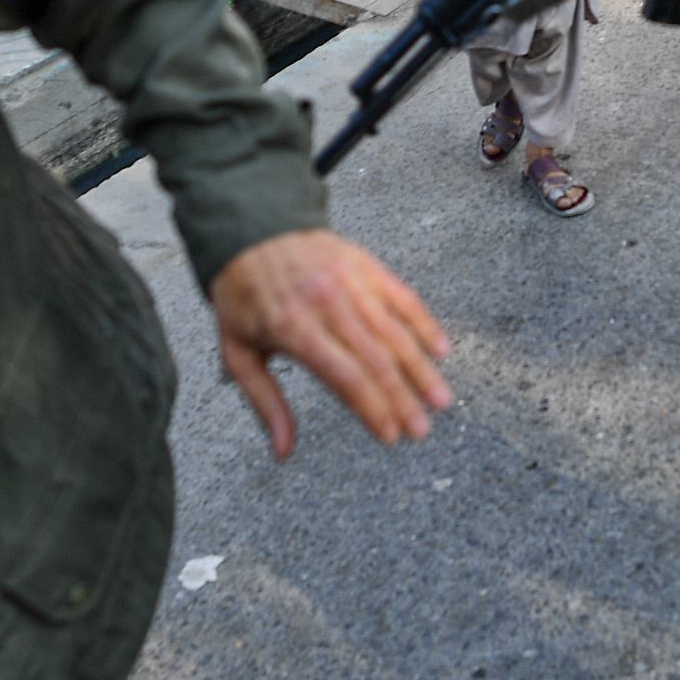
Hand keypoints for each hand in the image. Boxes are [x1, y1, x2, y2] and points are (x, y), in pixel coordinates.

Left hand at [210, 230, 453, 459]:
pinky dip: (424, 324)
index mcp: (294, 328)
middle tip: (422, 432)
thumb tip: (283, 452)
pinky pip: (402, 297)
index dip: (372, 410)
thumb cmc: (241, 295)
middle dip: (403, 400)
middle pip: (376, 360)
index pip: (345, 377)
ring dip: (421, 370)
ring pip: (395, 332)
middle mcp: (328, 305)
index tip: (390, 437)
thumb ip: (264, 402)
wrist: (251, 226)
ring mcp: (350, 282)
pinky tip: (441, 349)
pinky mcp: (366, 266)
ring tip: (441, 401)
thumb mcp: (237, 351)